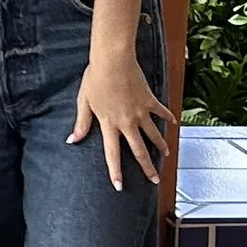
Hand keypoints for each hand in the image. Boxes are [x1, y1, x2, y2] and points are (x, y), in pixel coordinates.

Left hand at [70, 42, 168, 188]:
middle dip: (147, 167)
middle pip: (139, 150)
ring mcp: (140, 112)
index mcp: (109, 124)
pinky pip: (161, 112)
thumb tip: (73, 140)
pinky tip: (174, 123)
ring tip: (165, 156)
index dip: (115, 171)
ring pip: (153, 134)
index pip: (112, 154)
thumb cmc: (95, 79)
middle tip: (155, 180)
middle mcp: (127, 122)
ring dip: (160, 146)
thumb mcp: (84, 102)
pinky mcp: (150, 100)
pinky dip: (168, 117)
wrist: (113, 60)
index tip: (119, 186)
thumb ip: (81, 123)